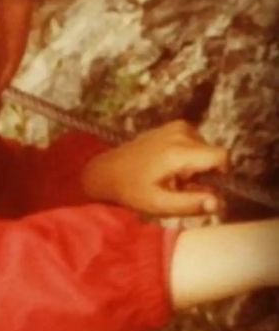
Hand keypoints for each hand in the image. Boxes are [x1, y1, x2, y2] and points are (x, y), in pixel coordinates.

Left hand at [80, 121, 229, 215]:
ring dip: (194, 166)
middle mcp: (181, 133)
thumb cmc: (132, 191)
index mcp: (179, 152)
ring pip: (204, 149)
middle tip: (178, 185)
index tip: (203, 187)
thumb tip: (218, 204)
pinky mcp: (173, 126)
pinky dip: (186, 156)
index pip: (222, 156)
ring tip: (171, 177)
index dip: (220, 174)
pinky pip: (194, 143)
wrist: (107, 171)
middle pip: (212, 154)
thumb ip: (190, 204)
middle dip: (202, 173)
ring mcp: (177, 126)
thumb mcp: (159, 204)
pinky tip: (167, 166)